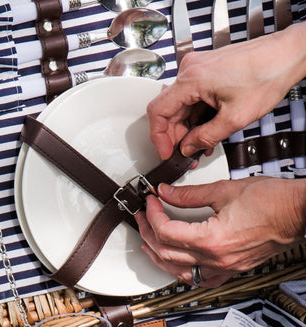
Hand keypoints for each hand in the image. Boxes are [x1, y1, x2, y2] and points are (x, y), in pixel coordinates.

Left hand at [135, 177, 305, 287]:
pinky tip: (175, 264)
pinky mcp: (230, 270)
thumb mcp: (226, 190)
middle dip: (149, 234)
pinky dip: (181, 272)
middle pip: (166, 252)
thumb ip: (190, 194)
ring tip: (149, 242)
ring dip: (159, 257)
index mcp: (211, 240)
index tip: (150, 203)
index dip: (152, 216)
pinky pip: (199, 279)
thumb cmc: (274, 201)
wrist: (299, 213)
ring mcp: (222, 268)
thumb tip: (166, 193)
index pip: (166, 232)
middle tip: (143, 218)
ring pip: (177, 271)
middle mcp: (215, 259)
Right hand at [146, 24, 305, 159]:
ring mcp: (199, 68)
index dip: (158, 138)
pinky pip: (192, 97)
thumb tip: (187, 148)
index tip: (165, 152)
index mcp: (192, 79)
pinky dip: (196, 115)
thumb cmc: (269, 73)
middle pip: (169, 110)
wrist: (289, 54)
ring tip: (200, 144)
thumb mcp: (235, 118)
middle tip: (185, 153)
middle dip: (175, 135)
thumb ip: (205, 138)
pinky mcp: (207, 69)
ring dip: (187, 127)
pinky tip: (206, 128)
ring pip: (180, 105)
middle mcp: (191, 69)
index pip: (158, 112)